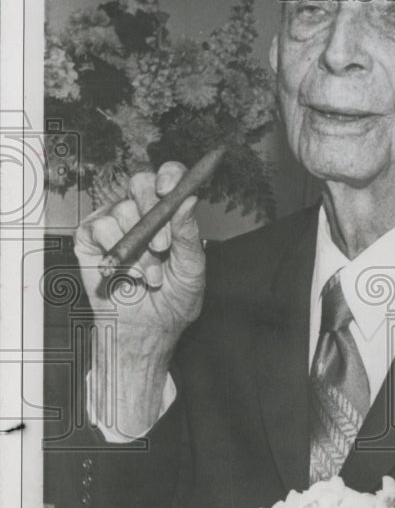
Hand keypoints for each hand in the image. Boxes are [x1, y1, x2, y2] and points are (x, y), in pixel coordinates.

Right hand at [74, 162, 205, 436]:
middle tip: (162, 245)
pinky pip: (99, 227)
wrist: (147, 331)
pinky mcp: (90, 240)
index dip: (169, 175)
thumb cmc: (174, 301)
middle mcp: (141, 213)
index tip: (169, 188)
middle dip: (152, 211)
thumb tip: (188, 200)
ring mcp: (114, 224)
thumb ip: (188, 234)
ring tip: (150, 276)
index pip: (168, 178)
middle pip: (140, 182)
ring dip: (139, 248)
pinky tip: (128, 276)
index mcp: (169, 214)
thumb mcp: (192, 268)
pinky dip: (116, 253)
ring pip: (121, 210)